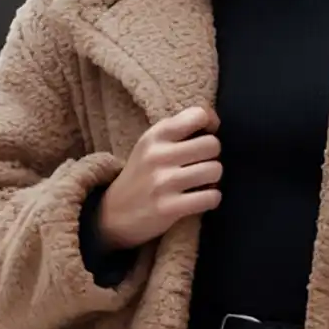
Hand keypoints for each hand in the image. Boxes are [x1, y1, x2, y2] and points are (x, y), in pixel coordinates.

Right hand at [98, 105, 221, 249]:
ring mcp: (163, 182)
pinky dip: (211, 199)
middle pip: (213, 145)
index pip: (198, 115)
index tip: (205, 136)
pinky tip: (199, 199)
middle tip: (201, 165)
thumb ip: (178, 129)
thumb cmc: (142, 174)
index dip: (210, 124)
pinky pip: (211, 197)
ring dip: (213, 180)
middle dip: (212, 157)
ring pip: (215, 171)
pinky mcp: (168, 207)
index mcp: (155, 135)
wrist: (113, 213)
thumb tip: (214, 121)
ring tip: (200, 183)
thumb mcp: (151, 144)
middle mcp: (158, 155)